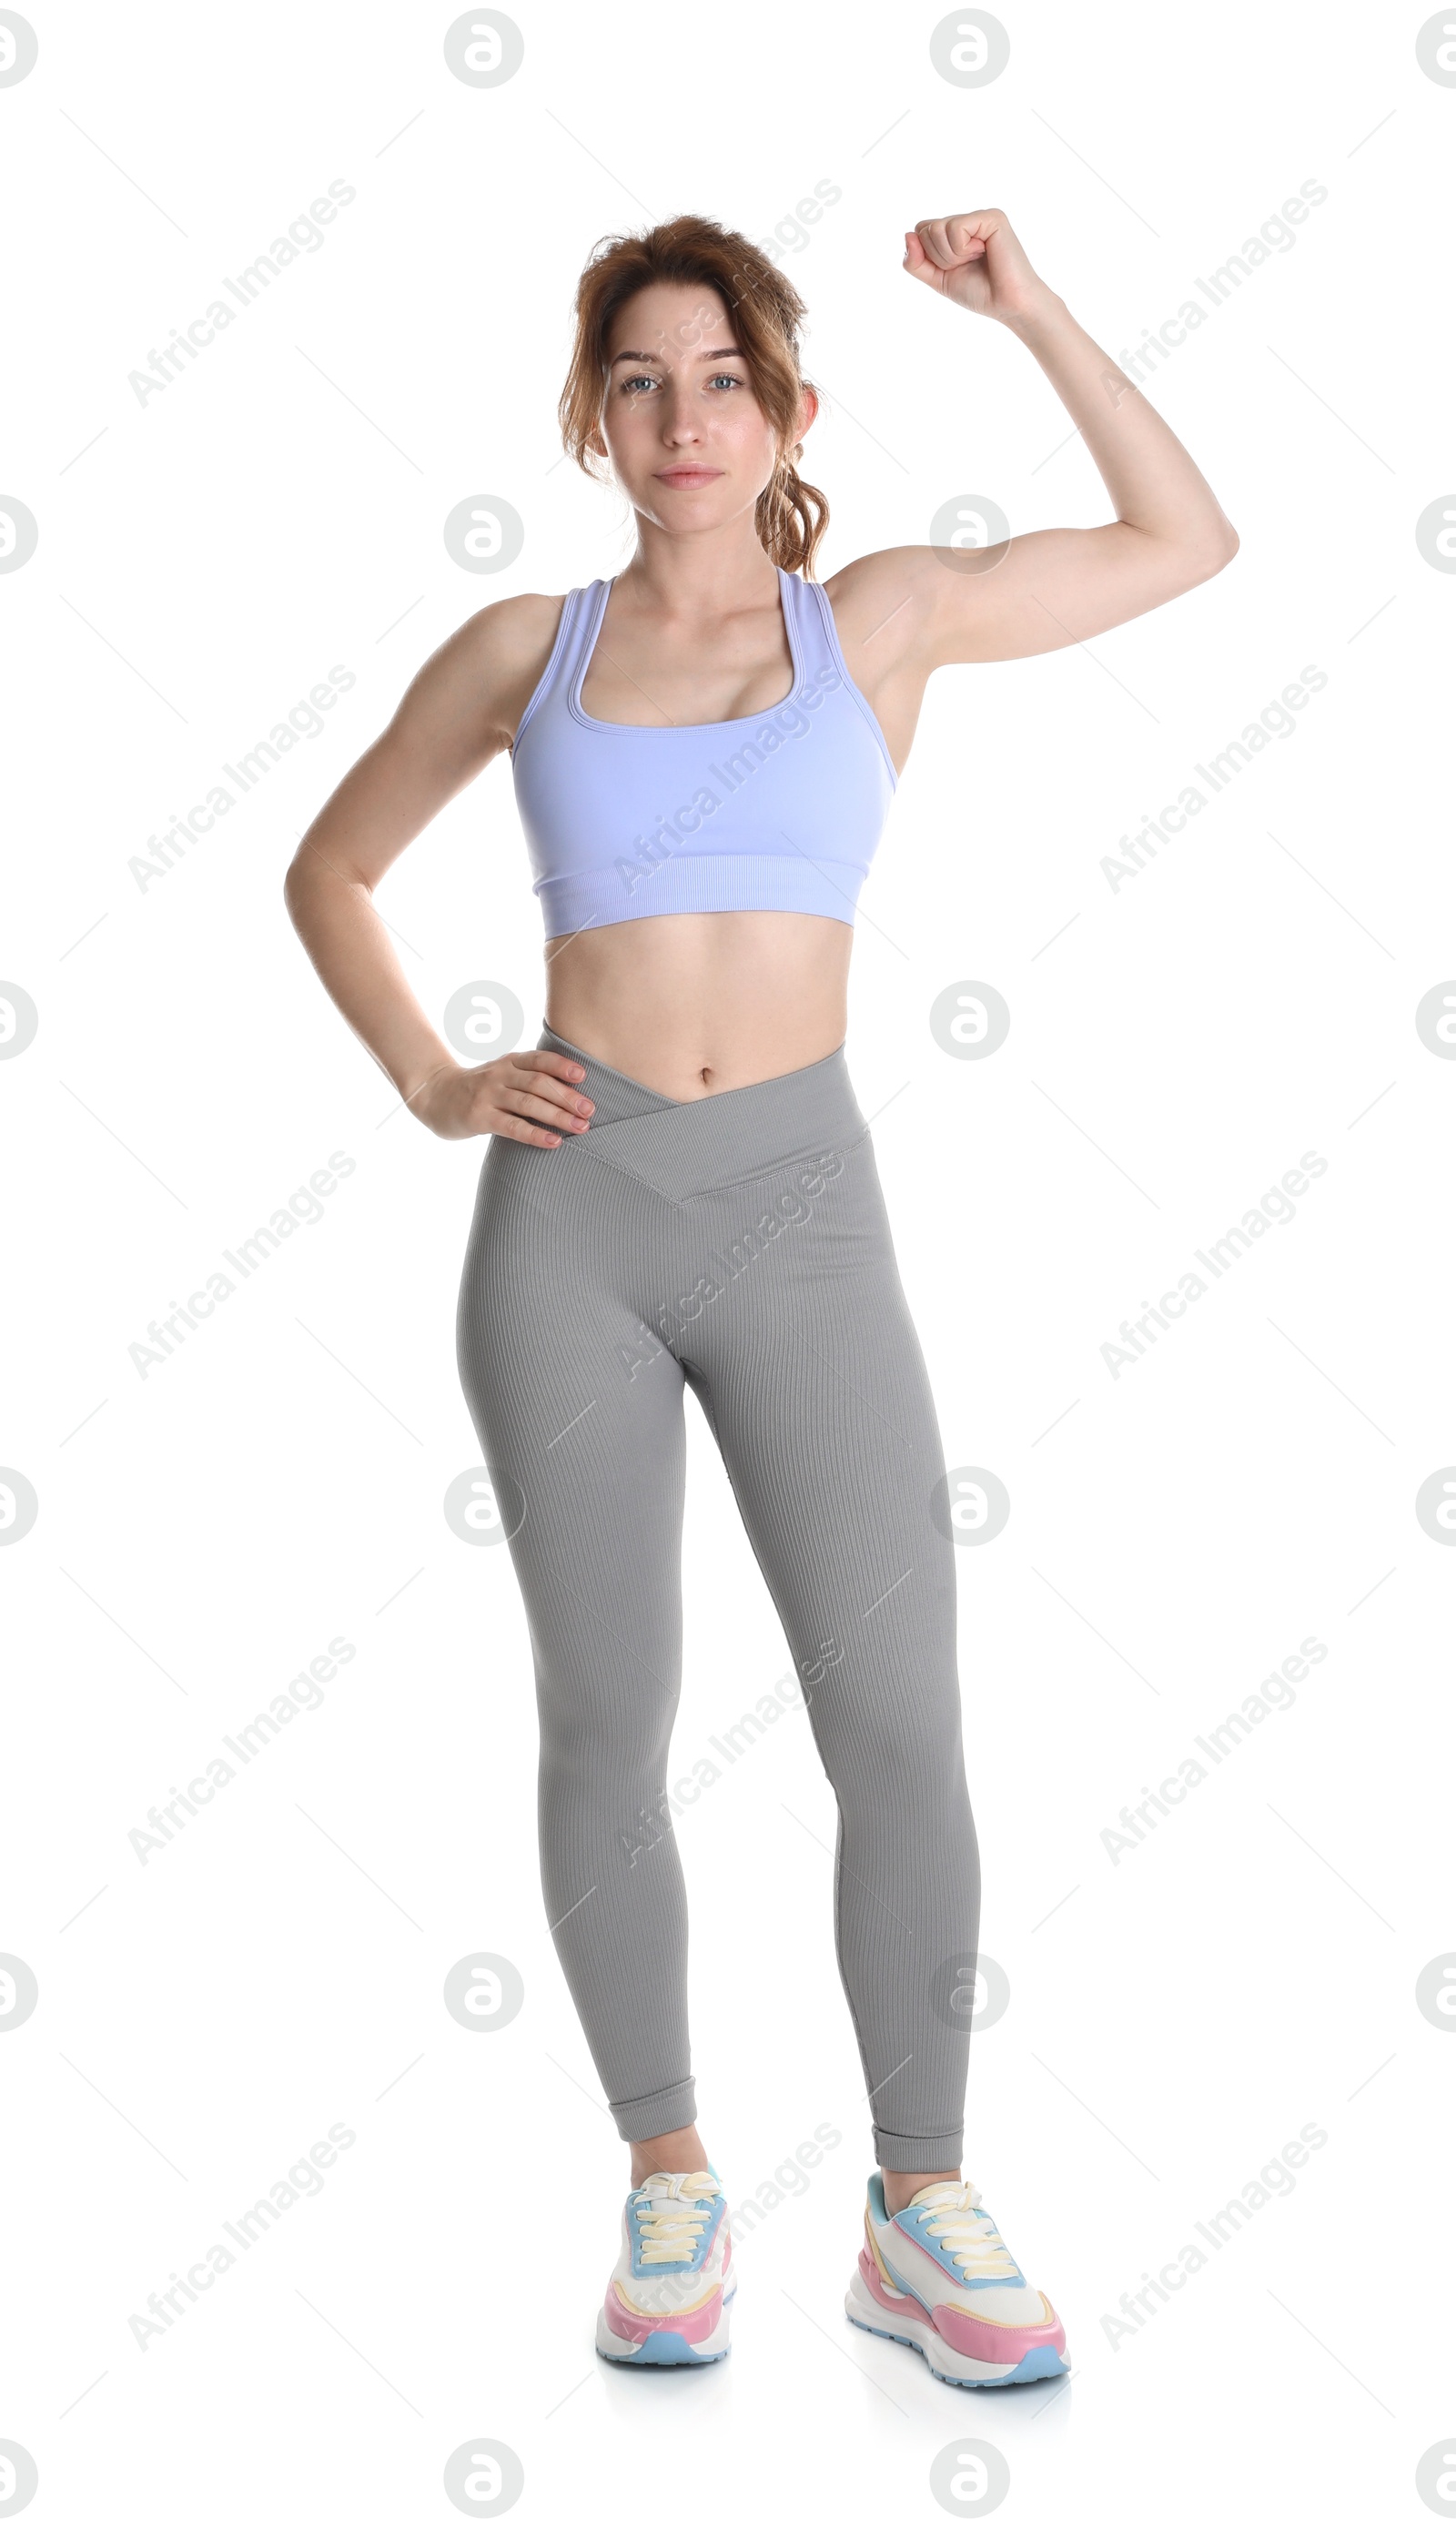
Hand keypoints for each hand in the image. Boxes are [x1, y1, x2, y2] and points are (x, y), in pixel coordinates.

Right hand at [408, 1048, 594, 1145]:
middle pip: (539, 1083)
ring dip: (558, 1115)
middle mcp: (499, 1075)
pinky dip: (535, 1134)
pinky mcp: (479, 1118)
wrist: (433, 1096)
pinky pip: (512, 1127)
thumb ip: (527, 1078)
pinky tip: (553, 1142)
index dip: (563, 1066)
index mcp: (509, 1061)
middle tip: (590, 1110)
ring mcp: (488, 1096)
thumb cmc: (477, 1088)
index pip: (540, 1059)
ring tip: (581, 1127)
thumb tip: (572, 1092)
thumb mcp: (501, 1074)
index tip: (584, 1076)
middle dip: (568, 1096)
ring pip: (529, 1104)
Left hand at [902, 210, 1050, 324]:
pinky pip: (955, 228)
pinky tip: (984, 252)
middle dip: (938, 257)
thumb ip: (916, 262)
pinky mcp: (991, 217)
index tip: (953, 269)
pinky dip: (962, 249)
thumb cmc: (979, 292)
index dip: (928, 257)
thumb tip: (907, 235)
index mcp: (954, 232)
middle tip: (966, 265)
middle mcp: (966, 220)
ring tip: (975, 259)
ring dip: (951, 255)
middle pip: (925, 229)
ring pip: (937, 229)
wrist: (1008, 304)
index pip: (920, 232)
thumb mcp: (938, 279)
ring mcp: (979, 216)